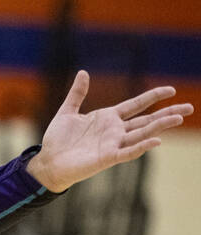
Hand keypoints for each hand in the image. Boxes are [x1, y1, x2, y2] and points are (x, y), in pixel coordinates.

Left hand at [27, 70, 192, 192]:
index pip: (136, 105)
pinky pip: (128, 152)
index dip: (153, 97)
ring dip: (160, 126)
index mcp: (108, 118)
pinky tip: (156, 141)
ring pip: (142, 134)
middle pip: (146, 120)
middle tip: (189, 108)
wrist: (48, 161)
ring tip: (179, 119)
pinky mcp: (107, 158)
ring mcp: (112, 144)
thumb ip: (77, 94)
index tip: (171, 90)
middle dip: (167, 114)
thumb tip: (83, 72)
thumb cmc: (57, 140)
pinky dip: (142, 147)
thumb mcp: (66, 112)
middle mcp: (114, 131)